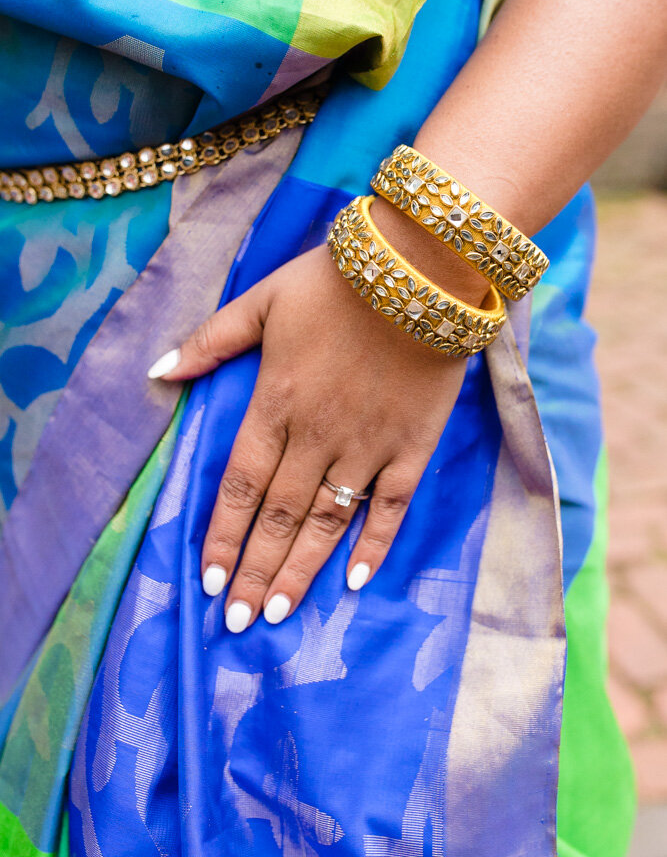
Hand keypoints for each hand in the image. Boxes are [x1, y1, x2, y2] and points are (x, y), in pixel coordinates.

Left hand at [151, 230, 471, 633]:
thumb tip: (158, 372)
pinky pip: (391, 507)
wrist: (421, 269)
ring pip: (327, 522)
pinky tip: (354, 580)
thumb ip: (210, 340)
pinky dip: (373, 545)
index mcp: (275, 405)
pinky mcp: (412, 446)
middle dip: (253, 572)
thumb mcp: (261, 300)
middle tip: (236, 621)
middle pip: (278, 518)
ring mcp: (368, 446)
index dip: (222, 537)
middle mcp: (317, 437)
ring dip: (300, 571)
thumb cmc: (335, 282)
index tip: (206, 582)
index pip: (240, 487)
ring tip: (277, 613)